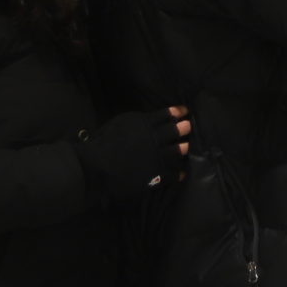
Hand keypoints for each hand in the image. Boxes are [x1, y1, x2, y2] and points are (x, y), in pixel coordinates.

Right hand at [76, 109, 192, 199]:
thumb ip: (135, 122)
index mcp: (145, 123)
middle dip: (184, 128)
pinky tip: (181, 173)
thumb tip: (146, 120)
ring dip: (183, 148)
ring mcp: (158, 157)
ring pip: (178, 150)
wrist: (98, 167)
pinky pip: (173, 173)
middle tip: (188, 127)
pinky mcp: (157, 175)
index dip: (177, 112)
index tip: (184, 111)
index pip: (166, 115)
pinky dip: (178, 173)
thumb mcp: (119, 123)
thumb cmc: (102, 144)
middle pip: (175, 130)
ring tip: (186, 147)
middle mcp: (155, 138)